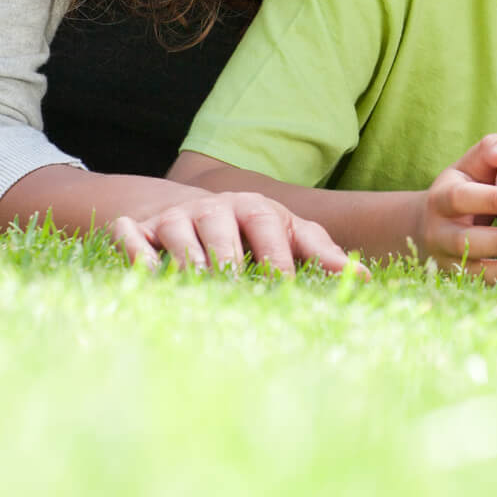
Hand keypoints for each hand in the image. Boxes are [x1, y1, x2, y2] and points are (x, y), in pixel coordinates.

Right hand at [107, 191, 355, 275]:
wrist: (187, 208)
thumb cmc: (249, 230)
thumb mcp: (286, 234)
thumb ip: (320, 252)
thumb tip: (364, 277)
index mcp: (252, 208)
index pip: (267, 227)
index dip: (276, 255)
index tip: (286, 285)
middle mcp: (212, 209)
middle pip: (221, 228)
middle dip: (229, 258)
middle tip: (238, 288)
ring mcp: (173, 217)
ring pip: (179, 233)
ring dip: (188, 258)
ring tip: (199, 285)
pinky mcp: (138, 229)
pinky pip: (132, 237)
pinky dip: (137, 253)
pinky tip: (148, 275)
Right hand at [417, 134, 496, 280]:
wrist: (444, 222)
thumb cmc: (471, 183)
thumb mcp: (476, 163)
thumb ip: (493, 150)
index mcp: (442, 197)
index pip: (462, 198)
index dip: (492, 199)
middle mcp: (438, 232)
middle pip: (466, 240)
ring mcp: (447, 260)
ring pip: (476, 269)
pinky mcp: (461, 280)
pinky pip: (486, 286)